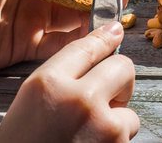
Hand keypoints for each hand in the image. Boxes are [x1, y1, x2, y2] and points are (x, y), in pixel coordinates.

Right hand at [0, 21, 138, 141]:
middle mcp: (78, 98)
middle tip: (106, 94)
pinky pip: (128, 130)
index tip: (115, 30)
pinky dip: (116, 138)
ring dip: (117, 117)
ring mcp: (101, 124)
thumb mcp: (31, 100)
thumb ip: (63, 73)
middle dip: (119, 78)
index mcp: (48, 83)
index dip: (104, 37)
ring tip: (89, 134)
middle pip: (123, 66)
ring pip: (129, 105)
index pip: (87, 46)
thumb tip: (101, 47)